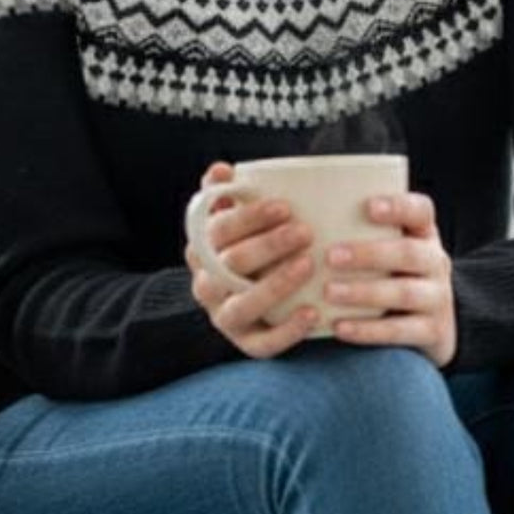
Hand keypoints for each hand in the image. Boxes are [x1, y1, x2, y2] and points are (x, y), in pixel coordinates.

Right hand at [185, 161, 321, 358]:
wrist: (248, 302)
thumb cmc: (247, 249)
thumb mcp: (233, 222)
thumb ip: (225, 194)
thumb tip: (221, 170)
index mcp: (202, 250)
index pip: (218, 230)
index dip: (249, 217)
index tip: (284, 206)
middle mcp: (207, 285)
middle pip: (233, 263)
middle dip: (270, 245)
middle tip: (305, 231)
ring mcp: (225, 317)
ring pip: (245, 304)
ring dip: (277, 283)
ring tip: (309, 263)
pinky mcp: (246, 343)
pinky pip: (263, 344)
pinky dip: (288, 330)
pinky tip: (312, 313)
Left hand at [324, 192, 456, 368]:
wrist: (431, 326)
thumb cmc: (391, 274)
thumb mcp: (388, 248)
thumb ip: (356, 230)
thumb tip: (292, 209)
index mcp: (423, 234)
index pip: (420, 210)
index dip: (398, 207)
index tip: (368, 206)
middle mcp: (437, 262)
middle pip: (409, 253)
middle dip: (369, 254)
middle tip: (330, 256)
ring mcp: (439, 299)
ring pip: (404, 293)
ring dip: (363, 292)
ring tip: (328, 292)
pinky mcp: (434, 333)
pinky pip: (401, 331)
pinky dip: (368, 330)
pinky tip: (339, 327)